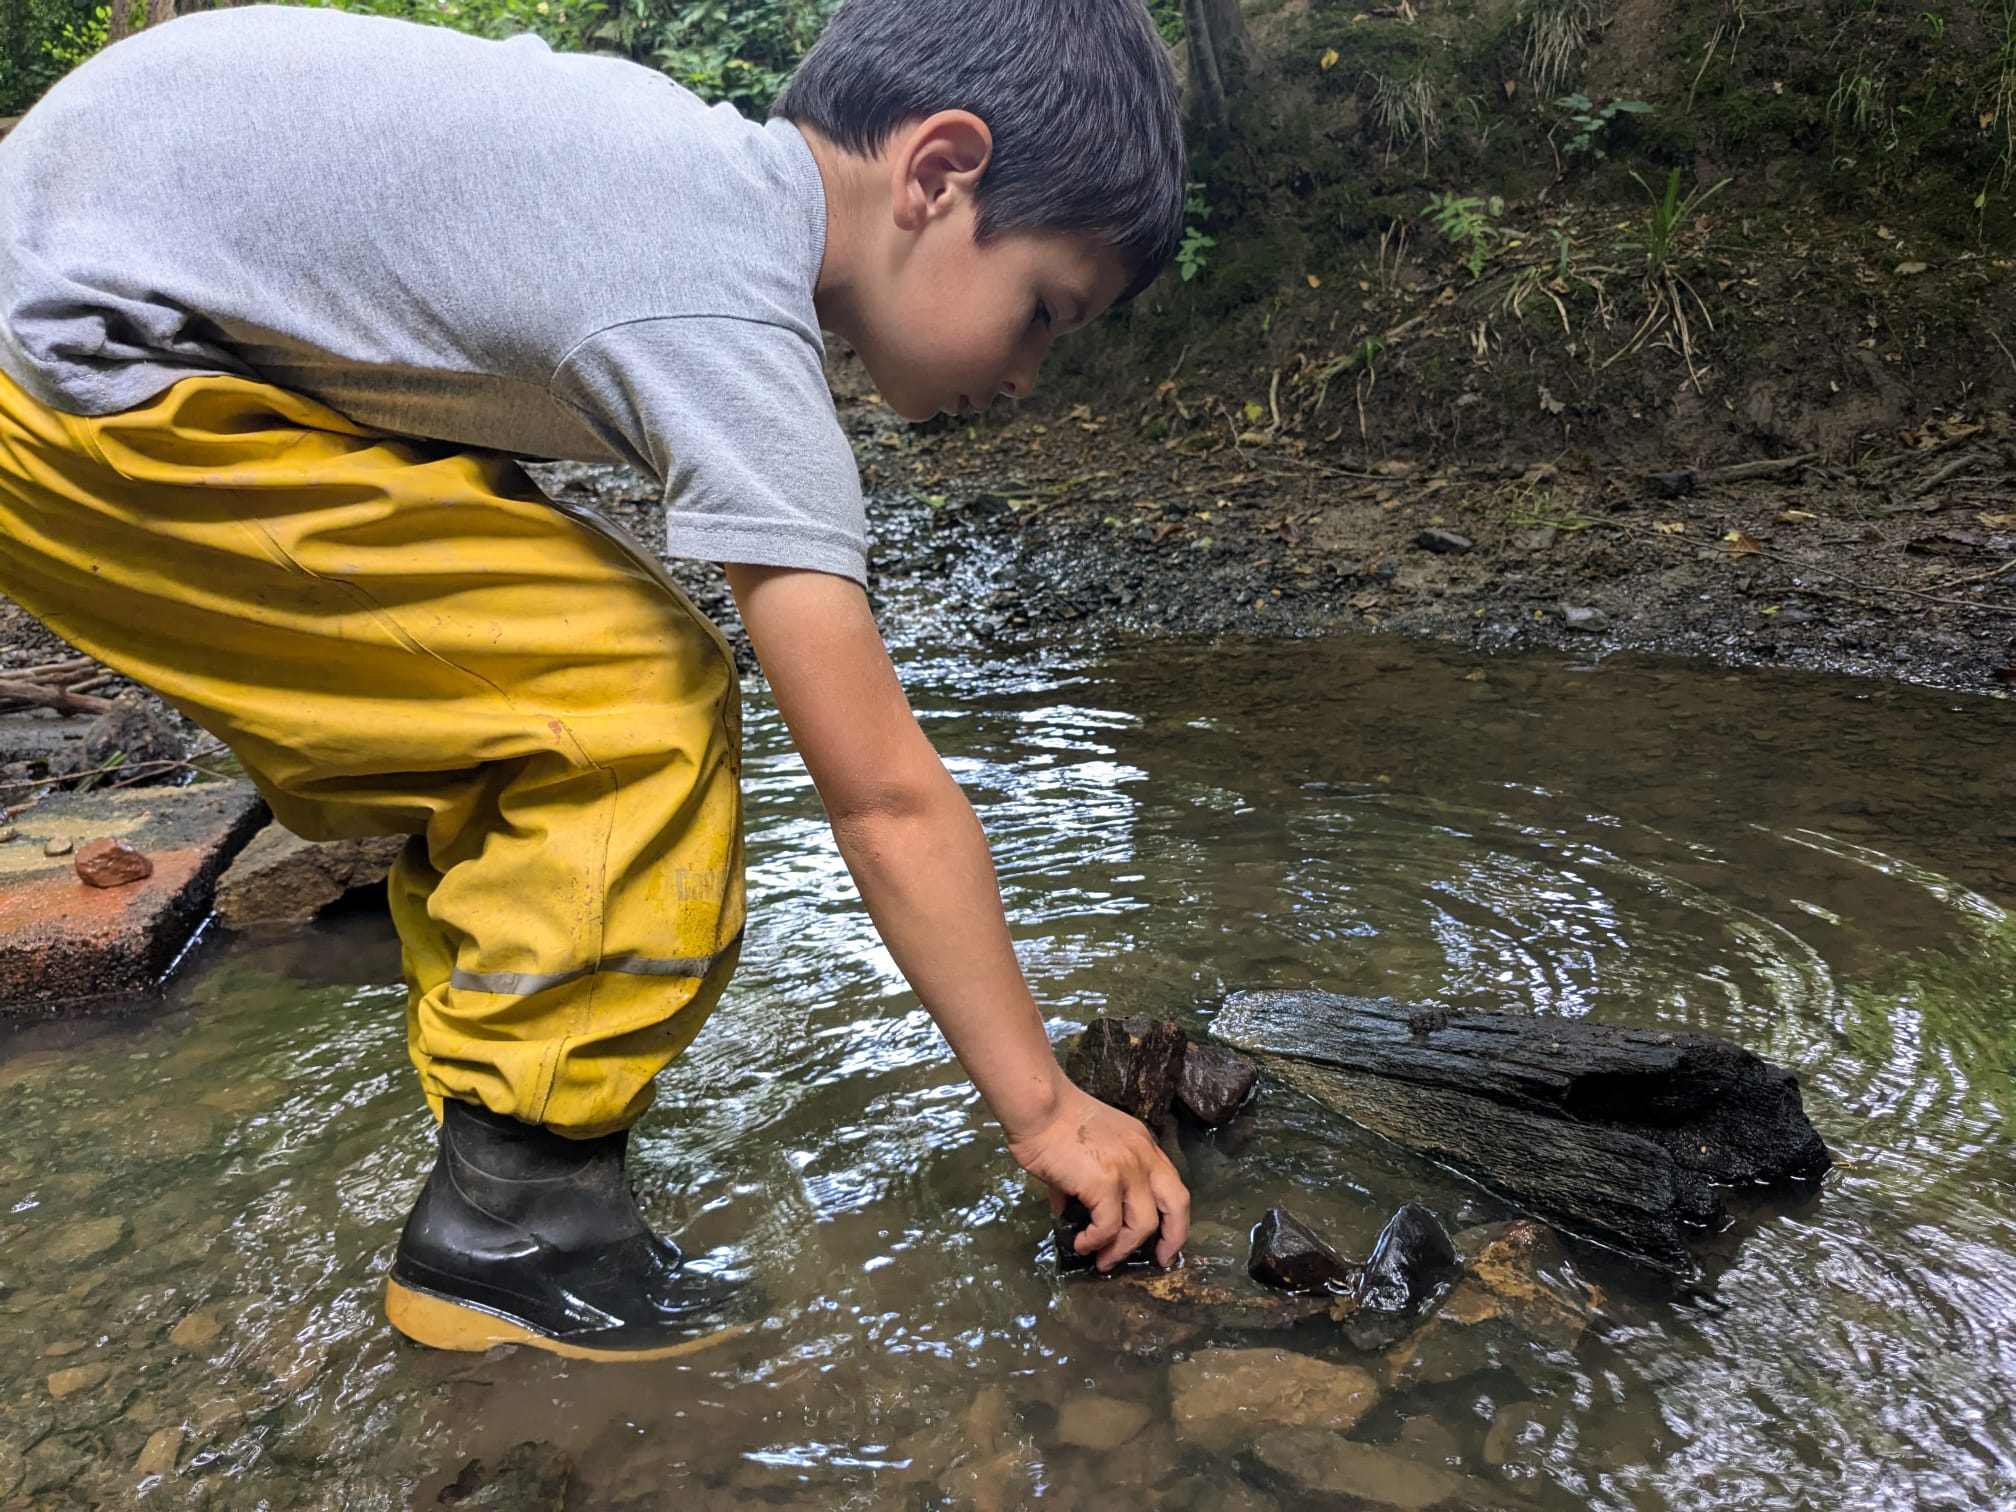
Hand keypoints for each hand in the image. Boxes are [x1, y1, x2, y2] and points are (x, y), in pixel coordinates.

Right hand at [1005, 1082, 1189, 1269]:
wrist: (1038, 1106)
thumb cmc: (1053, 1121)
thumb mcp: (1087, 1145)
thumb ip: (1088, 1178)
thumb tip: (1068, 1210)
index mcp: (1143, 1145)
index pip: (1172, 1184)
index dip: (1173, 1216)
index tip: (1165, 1239)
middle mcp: (1143, 1156)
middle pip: (1177, 1203)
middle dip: (1173, 1238)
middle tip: (1159, 1259)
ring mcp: (1127, 1170)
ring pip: (1144, 1224)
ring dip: (1124, 1249)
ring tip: (1103, 1261)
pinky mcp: (1105, 1183)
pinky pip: (1108, 1227)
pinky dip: (1095, 1242)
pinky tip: (1081, 1244)